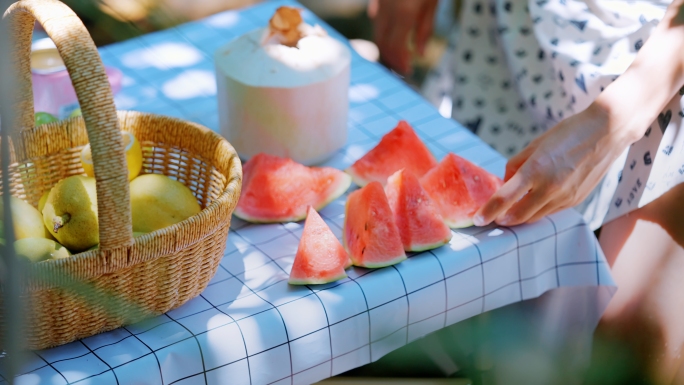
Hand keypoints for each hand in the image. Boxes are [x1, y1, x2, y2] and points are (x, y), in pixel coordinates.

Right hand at [368, 0, 437, 73]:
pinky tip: (392, 34)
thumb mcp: (431, 4)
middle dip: (391, 59)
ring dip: (386, 47)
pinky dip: (382, 31)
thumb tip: (421, 54)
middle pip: (382, 44)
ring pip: (377, 33)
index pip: (396, 48)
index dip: (401, 62)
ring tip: (399, 54)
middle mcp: (387, 11)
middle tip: (402, 67)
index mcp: (404, 14)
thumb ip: (425, 30)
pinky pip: (376, 19)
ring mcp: (379, 5)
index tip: (408, 71)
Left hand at [473, 102, 640, 226]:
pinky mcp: (576, 201)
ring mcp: (565, 197)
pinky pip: (550, 212)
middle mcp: (550, 187)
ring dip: (519, 217)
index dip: (488, 211)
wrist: (607, 131)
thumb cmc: (567, 133)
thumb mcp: (535, 144)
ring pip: (535, 217)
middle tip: (492, 218)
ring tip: (509, 212)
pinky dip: (537, 211)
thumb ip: (516, 165)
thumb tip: (505, 182)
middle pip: (518, 216)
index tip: (478, 219)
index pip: (504, 198)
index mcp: (535, 170)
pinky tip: (532, 203)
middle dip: (502, 219)